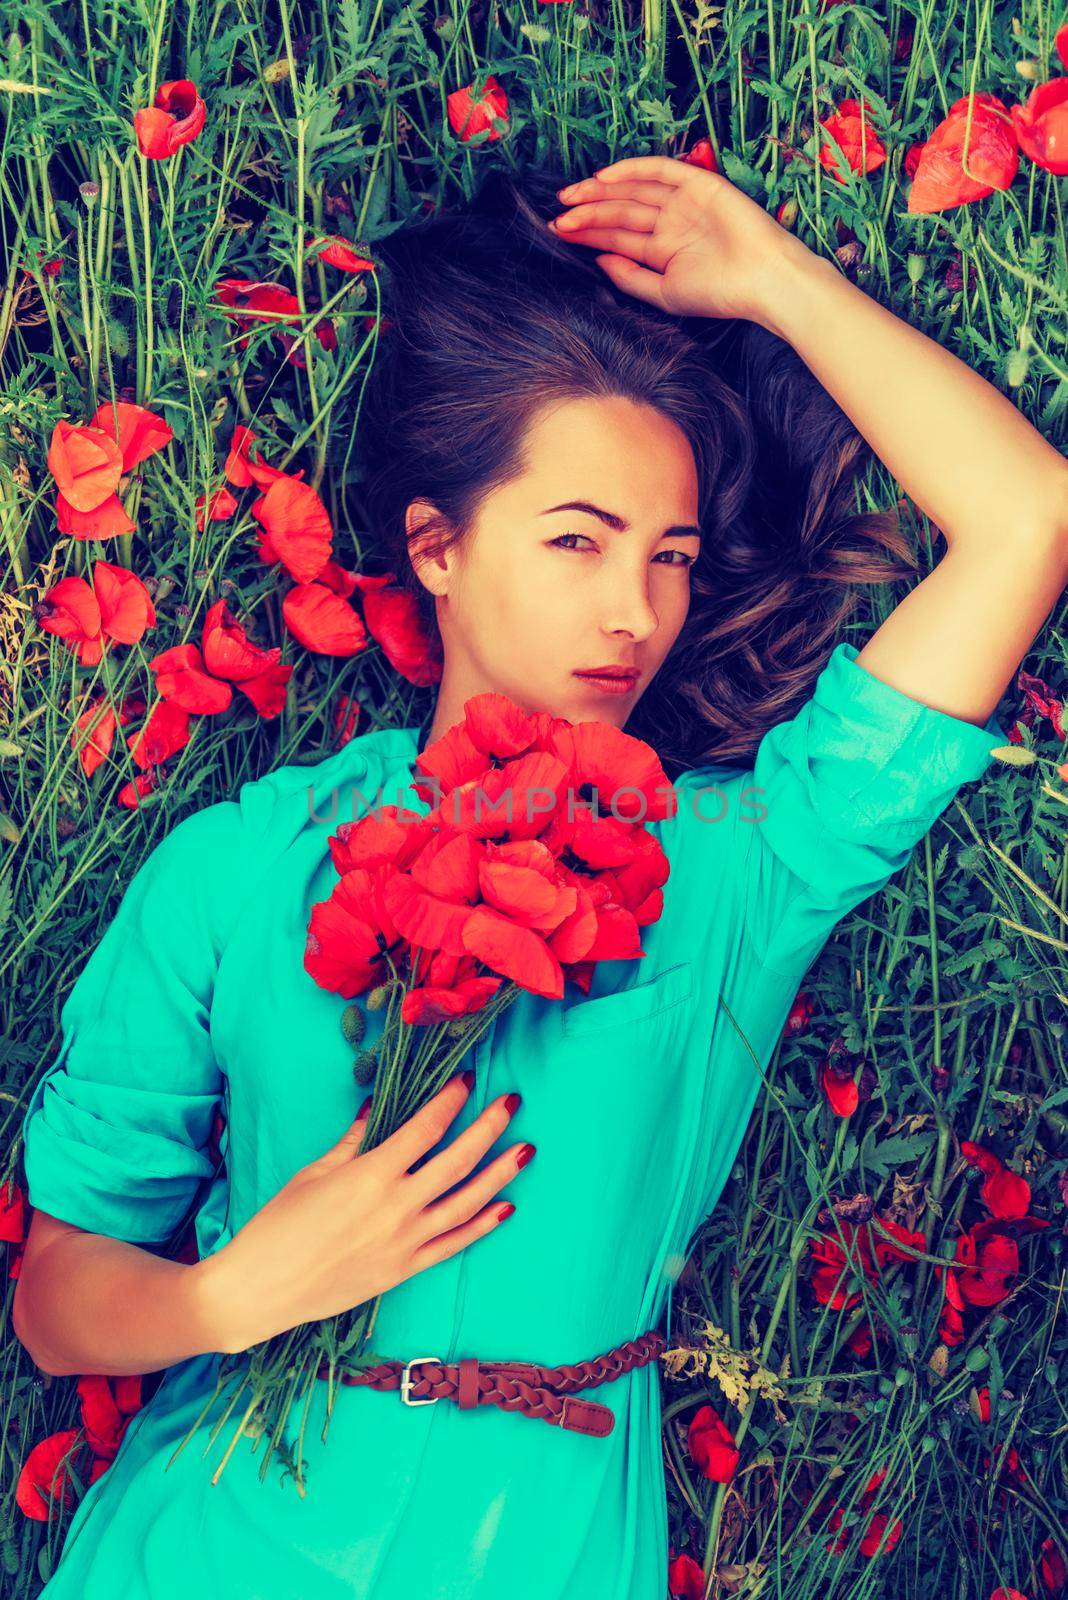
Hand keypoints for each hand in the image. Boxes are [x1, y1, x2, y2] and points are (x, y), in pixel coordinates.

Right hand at [194, 1075, 528, 1353]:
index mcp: (370, 1175)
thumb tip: (373, 1109)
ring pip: (467, 1203)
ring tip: (526, 1150)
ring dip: (500, 1174)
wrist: (260, 1290)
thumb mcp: (313, 1173)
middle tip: (513, 1101)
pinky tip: (505, 1206)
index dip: (449, 1100)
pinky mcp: (404, 1269)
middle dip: (489, 1127)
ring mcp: (405, 1242)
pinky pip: (454, 1244)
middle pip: (457, 1161)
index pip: (425, 1129)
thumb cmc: (277, 1226)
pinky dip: (482, 1225)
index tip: (467, 1079)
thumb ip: (352, 1141)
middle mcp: (396, 1207)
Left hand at [546, 153, 807, 327]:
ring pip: (633, 192)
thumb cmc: (719, 293)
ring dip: (602, 192)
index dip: (588, 233)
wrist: (761, 278)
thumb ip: (630, 277)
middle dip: (589, 212)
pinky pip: (659, 170)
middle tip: (558, 214)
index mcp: (662, 251)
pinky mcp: (698, 183)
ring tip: (571, 197)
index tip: (559, 232)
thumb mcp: (664, 293)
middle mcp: (670, 223)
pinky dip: (632, 169)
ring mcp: (683, 202)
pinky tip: (603, 177)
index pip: (617, 237)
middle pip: (620, 212)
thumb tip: (598, 260)